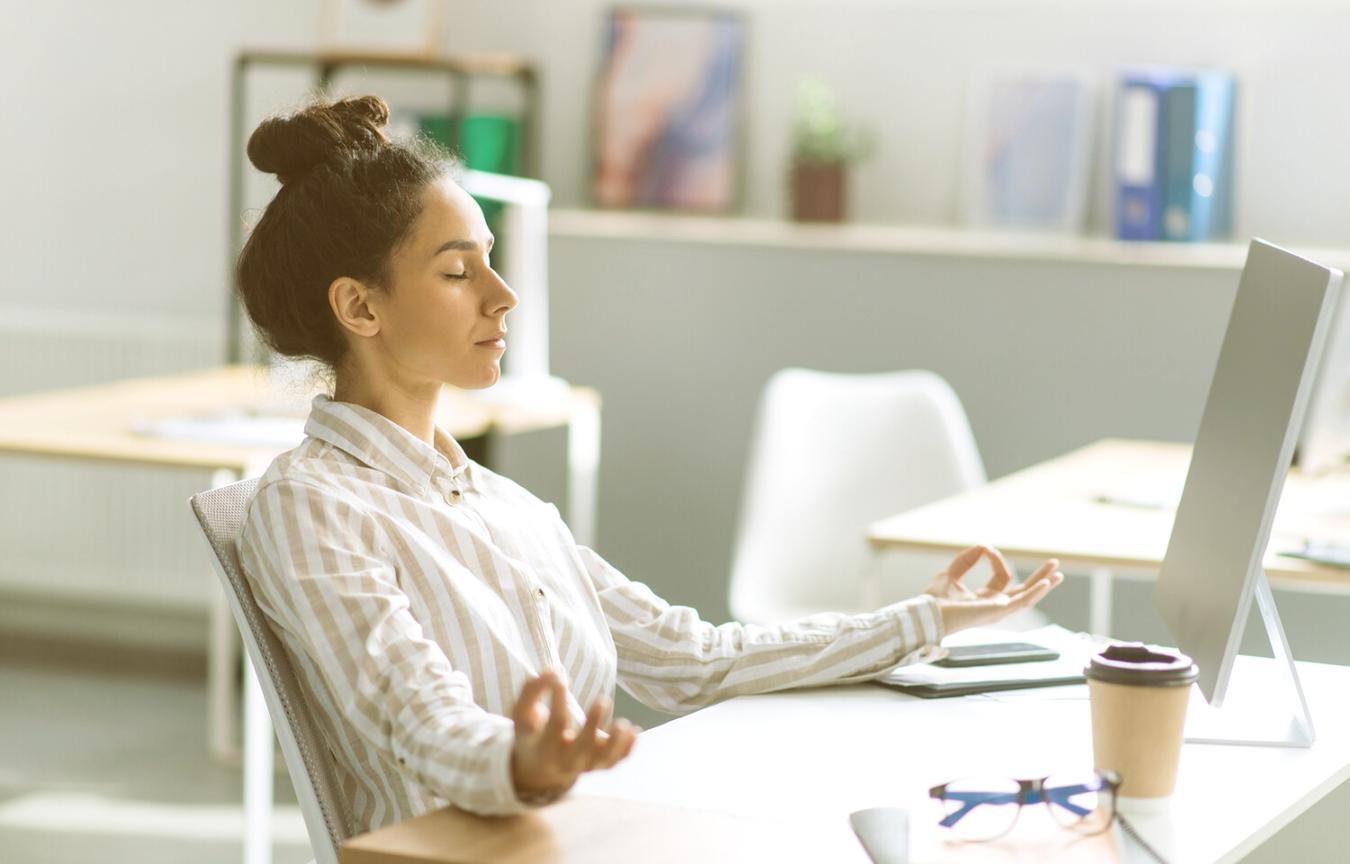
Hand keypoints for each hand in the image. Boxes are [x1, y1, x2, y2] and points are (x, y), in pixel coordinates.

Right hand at [510, 669, 638, 800]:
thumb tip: (552, 669)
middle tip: (602, 699)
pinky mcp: (599, 765)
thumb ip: (532, 691)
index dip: (558, 698)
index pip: (555, 724)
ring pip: (603, 760)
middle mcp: (565, 762)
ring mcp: (584, 766)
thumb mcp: (522, 715)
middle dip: (592, 725)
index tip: (560, 676)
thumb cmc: (531, 734)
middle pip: (582, 748)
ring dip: (616, 743)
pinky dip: (626, 749)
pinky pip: (615, 761)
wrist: (538, 769)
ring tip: (625, 724)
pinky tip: (635, 732)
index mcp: (544, 748)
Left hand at [925, 545, 1062, 634]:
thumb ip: (966, 561)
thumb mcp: (950, 574)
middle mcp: (995, 606)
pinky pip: (1021, 602)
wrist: (929, 613)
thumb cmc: (935, 600)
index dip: (996, 559)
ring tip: (1058, 573)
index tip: (984, 548)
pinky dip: (1035, 592)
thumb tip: (982, 546)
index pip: (1002, 577)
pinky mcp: (998, 612)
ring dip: (1043, 585)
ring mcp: (998, 611)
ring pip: (1027, 597)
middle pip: (1023, 591)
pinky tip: (1046, 583)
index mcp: (985, 599)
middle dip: (1039, 578)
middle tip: (1054, 564)